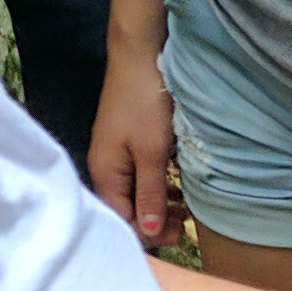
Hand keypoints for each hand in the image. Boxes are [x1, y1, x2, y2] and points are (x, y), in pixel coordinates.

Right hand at [89, 36, 181, 246]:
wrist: (139, 56)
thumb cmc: (144, 103)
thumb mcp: (151, 152)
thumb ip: (150, 194)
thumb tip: (148, 232)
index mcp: (105, 174)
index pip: (122, 220)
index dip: (151, 234)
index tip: (181, 233)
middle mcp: (105, 168)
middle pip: (127, 208)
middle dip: (155, 220)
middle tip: (186, 222)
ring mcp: (115, 155)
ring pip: (136, 192)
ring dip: (159, 202)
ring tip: (186, 207)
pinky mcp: (127, 143)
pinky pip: (140, 174)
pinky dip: (158, 184)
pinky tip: (177, 184)